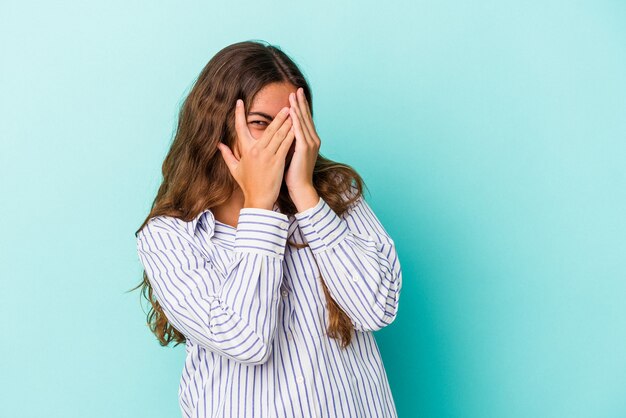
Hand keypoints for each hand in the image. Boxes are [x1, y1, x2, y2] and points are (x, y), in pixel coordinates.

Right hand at [217, 99, 295, 209]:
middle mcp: (256, 150)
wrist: (258, 199)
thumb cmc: (247, 184)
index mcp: (245, 150)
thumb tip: (219, 144)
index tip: (239, 102)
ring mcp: (268, 155)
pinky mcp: (278, 161)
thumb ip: (227, 155)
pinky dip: (291, 135)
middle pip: (267, 128)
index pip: (240, 128)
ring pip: (278, 135)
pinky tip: (297, 128)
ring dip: (287, 122)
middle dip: (277, 116)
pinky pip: (286, 145)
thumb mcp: (234, 169)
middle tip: (285, 105)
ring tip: (293, 112)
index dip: (238, 114)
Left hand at [285, 87, 320, 208]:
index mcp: (309, 141)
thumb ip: (288, 142)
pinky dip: (296, 119)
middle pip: (306, 117)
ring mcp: (310, 144)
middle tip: (297, 89)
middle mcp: (312, 140)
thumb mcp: (291, 154)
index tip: (295, 96)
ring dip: (298, 107)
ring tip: (293, 95)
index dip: (300, 107)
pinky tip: (292, 111)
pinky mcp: (305, 148)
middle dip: (301, 103)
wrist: (300, 187)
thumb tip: (281, 133)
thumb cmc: (293, 174)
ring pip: (303, 121)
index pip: (304, 120)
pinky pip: (300, 130)